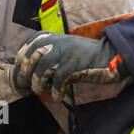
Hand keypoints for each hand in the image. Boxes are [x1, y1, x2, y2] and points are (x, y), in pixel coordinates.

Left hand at [14, 33, 128, 96]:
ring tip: (40, 91)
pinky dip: (55, 90)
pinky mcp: (74, 64)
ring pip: (42, 68)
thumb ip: (50, 52)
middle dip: (28, 72)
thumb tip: (30, 68)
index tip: (22, 71)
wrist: (110, 54)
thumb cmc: (86, 54)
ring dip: (39, 82)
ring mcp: (66, 52)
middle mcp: (57, 42)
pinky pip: (58, 79)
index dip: (23, 59)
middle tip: (30, 84)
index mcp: (54, 36)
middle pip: (33, 56)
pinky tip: (57, 97)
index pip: (30, 44)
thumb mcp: (65, 47)